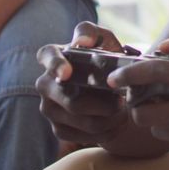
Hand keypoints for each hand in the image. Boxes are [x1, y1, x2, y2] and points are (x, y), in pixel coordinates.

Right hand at [35, 21, 130, 144]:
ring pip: (82, 122)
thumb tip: (82, 42)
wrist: (106, 84)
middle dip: (103, 105)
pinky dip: (106, 131)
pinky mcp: (59, 129)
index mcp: (51, 56)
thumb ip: (90, 33)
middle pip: (72, 101)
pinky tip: (116, 122)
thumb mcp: (101, 39)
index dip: (56, 66)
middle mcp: (44, 83)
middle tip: (123, 100)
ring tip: (124, 110)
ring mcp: (48, 108)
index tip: (67, 73)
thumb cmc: (102, 56)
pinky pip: (84, 136)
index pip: (48, 58)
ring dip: (110, 119)